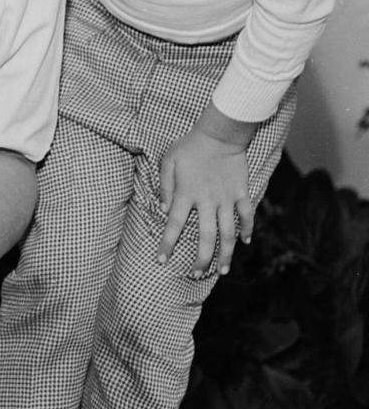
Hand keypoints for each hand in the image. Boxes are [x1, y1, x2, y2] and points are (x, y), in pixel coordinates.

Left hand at [158, 107, 257, 274]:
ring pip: (228, 234)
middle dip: (200, 260)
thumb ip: (164, 186)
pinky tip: (245, 242)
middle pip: (205, 238)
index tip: (161, 261)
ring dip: (225, 254)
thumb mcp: (168, 160)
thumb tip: (162, 209)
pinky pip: (247, 216)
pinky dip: (248, 230)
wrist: (220, 134)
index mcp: (186, 194)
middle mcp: (206, 201)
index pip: (173, 225)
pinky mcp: (241, 193)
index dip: (167, 244)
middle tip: (195, 275)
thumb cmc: (190, 145)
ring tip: (222, 270)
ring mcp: (226, 199)